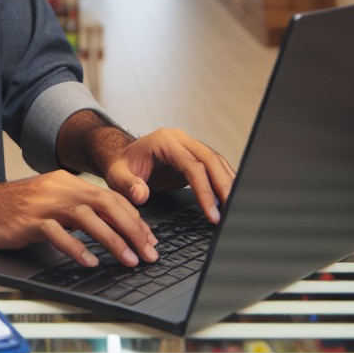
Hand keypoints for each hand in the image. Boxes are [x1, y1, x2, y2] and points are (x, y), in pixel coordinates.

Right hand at [0, 170, 159, 268]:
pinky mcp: (28, 220)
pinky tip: (90, 262)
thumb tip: (106, 228)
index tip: (149, 238)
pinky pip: (57, 234)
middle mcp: (59, 188)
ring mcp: (43, 203)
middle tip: (149, 252)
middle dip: (132, 229)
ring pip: (88, 217)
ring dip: (113, 240)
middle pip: (106, 203)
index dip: (133, 217)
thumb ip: (74, 210)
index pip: (110, 196)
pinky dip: (76, 248)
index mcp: (66, 182)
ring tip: (129, 260)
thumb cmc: (9, 209)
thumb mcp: (47, 202)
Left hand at [101, 128, 234, 222]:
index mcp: (164, 141)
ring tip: (236, 206)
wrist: (122, 156)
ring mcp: (189, 145)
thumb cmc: (121, 166)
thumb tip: (141, 194)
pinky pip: (214, 165)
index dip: (204, 190)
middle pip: (210, 159)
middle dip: (223, 186)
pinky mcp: (194, 155)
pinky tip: (231, 195)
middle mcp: (180, 139)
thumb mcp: (117, 177)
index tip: (211, 213)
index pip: (192, 165)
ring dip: (228, 183)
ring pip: (216, 160)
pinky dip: (224, 180)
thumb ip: (128, 185)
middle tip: (231, 211)